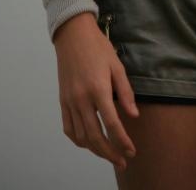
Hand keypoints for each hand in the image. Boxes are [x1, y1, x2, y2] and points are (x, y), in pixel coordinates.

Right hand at [53, 11, 139, 171]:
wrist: (72, 35)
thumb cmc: (98, 47)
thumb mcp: (117, 65)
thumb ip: (125, 92)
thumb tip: (133, 115)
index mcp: (98, 89)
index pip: (112, 124)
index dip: (123, 141)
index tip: (132, 151)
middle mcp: (81, 99)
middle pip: (95, 137)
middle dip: (110, 153)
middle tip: (122, 160)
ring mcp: (69, 101)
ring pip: (81, 137)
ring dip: (95, 150)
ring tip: (109, 153)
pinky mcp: (62, 101)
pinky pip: (69, 128)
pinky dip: (79, 140)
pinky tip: (89, 142)